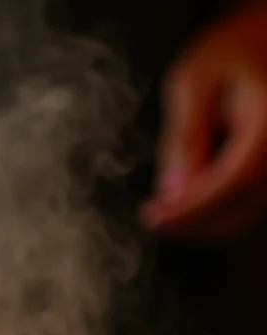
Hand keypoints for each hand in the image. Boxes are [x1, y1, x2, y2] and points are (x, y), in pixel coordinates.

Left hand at [140, 3, 266, 239]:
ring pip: (244, 214)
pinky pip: (246, 205)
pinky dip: (214, 212)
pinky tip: (184, 202)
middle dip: (190, 221)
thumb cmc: (228, 53)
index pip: (233, 182)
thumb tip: (172, 190)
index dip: (190, 209)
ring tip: (162, 210)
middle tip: (151, 217)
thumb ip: (184, 137)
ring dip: (200, 222)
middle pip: (240, 207)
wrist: (262, 38)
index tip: (152, 218)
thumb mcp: (193, 83)